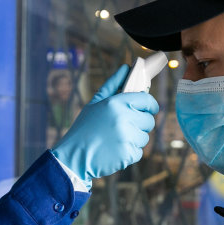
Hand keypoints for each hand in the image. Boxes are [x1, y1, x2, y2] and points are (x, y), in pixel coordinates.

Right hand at [51, 65, 158, 181]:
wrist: (73, 156)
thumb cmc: (84, 128)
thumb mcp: (95, 103)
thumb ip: (113, 84)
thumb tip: (127, 68)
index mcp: (116, 103)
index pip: (147, 100)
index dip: (150, 105)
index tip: (148, 109)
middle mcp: (124, 118)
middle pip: (149, 120)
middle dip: (140, 124)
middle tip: (123, 128)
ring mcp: (127, 137)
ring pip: (144, 137)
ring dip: (134, 140)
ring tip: (115, 140)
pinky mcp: (128, 154)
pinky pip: (139, 152)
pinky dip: (129, 153)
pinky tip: (114, 151)